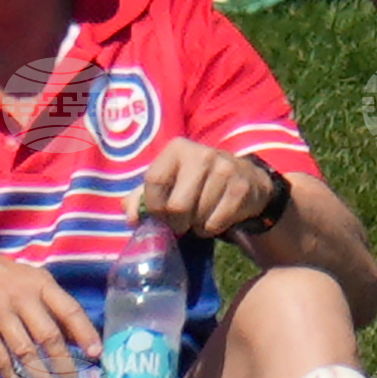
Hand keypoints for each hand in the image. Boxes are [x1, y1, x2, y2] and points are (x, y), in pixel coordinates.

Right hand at [0, 250, 96, 377]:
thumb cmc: (0, 278)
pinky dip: (11, 377)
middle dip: (63, 365)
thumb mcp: (29, 280)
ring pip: (25, 352)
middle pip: (48, 336)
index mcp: (39, 283)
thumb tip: (78, 339)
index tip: (96, 354)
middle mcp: (20, 296)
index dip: (84, 333)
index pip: (69, 309)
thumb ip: (52, 305)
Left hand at [133, 138, 286, 244]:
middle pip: (177, 206)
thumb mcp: (168, 180)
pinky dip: (211, 229)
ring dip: (195, 226)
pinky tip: (214, 219)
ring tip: (199, 217)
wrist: (245, 177)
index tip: (159, 216)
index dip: (153, 206)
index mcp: (178, 148)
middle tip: (180, 223)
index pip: (154, 181)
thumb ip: (142, 196)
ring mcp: (224, 170)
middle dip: (176, 223)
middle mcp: (201, 154)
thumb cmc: (196, 180)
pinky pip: (216, 223)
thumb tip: (131, 218)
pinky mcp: (240, 189)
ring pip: (198, 218)